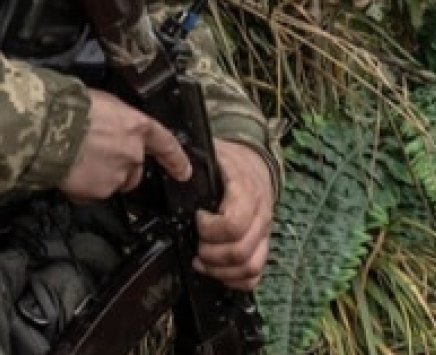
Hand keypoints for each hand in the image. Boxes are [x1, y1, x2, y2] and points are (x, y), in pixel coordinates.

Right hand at [59, 89, 192, 201]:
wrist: (50, 127)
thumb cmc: (70, 107)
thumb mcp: (104, 103)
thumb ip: (117, 120)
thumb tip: (112, 126)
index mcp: (136, 126)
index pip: (166, 144)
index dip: (176, 160)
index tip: (184, 171)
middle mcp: (132, 153)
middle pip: (135, 169)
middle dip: (120, 168)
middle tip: (96, 156)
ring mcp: (117, 175)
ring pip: (114, 182)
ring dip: (101, 176)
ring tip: (78, 161)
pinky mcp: (98, 192)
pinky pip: (92, 193)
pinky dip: (83, 187)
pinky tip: (70, 172)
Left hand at [194, 139, 275, 290]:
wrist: (254, 164)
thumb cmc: (228, 162)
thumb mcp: (212, 154)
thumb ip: (192, 164)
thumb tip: (171, 170)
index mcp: (247, 192)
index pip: (234, 225)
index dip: (210, 229)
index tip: (197, 219)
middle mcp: (261, 215)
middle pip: (240, 252)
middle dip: (210, 254)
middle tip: (197, 245)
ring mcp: (264, 234)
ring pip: (250, 267)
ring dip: (220, 271)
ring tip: (202, 261)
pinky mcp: (263, 247)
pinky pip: (255, 274)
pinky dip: (235, 280)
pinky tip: (217, 271)